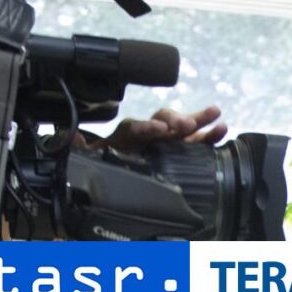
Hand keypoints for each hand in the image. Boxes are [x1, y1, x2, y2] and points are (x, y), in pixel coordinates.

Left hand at [78, 105, 227, 150]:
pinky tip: (222, 129)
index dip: (145, 126)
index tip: (157, 129)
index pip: (134, 127)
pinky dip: (208, 135)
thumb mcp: (89, 161)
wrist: (113, 177)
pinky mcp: (179, 150)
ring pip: (182, 126)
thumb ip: (81, 152)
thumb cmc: (104, 165)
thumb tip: (69, 140)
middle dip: (174, 121)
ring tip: (214, 113)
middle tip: (185, 125)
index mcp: (125, 137)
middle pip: (162, 121)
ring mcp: (165, 141)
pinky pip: (196, 141)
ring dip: (197, 119)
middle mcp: (147, 135)